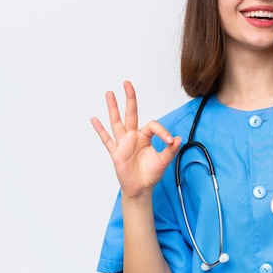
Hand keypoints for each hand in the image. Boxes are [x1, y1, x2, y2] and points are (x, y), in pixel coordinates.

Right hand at [91, 81, 181, 199]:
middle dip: (130, 98)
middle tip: (127, 83)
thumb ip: (170, 150)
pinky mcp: (116, 153)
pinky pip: (107, 140)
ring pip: (116, 122)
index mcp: (145, 136)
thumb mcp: (164, 161)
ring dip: (113, 108)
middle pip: (130, 113)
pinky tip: (94, 119)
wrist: (141, 189)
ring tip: (109, 93)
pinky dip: (100, 130)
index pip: (152, 125)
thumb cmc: (151, 174)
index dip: (162, 131)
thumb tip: (178, 138)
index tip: (170, 141)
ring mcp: (123, 144)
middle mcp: (133, 137)